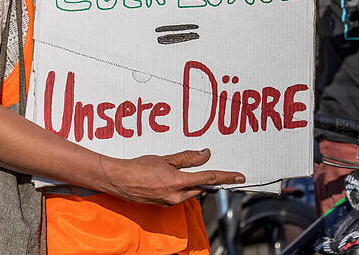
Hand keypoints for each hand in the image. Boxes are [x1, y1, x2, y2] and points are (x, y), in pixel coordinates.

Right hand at [100, 148, 244, 205]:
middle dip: (202, 177)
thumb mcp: (166, 158)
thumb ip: (187, 157)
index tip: (239, 177)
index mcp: (179, 182)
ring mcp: (170, 202)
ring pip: (190, 191)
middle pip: (200, 186)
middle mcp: (176, 196)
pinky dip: (179, 186)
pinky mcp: (164, 204)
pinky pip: (178, 195)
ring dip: (189, 182)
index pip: (209, 178)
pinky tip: (166, 177)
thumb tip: (205, 154)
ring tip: (174, 169)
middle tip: (200, 166)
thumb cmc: (139, 167)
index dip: (226, 177)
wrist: (119, 180)